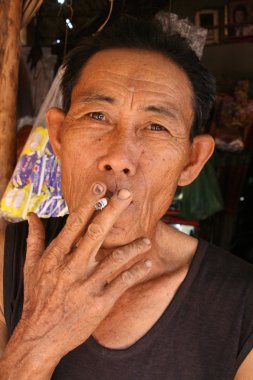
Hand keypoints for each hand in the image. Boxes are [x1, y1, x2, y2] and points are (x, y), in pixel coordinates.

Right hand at [1, 184, 151, 376]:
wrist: (39, 336)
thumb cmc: (36, 298)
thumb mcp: (30, 267)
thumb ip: (35, 239)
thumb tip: (32, 215)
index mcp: (56, 256)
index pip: (74, 223)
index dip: (88, 203)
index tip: (100, 187)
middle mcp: (72, 267)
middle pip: (96, 233)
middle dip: (112, 211)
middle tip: (127, 194)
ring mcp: (87, 286)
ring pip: (115, 259)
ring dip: (133, 247)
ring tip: (147, 239)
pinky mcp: (99, 303)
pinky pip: (122, 283)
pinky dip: (136, 272)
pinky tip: (147, 264)